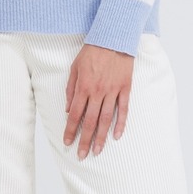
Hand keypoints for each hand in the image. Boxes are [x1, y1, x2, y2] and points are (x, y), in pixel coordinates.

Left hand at [64, 43, 133, 159]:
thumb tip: (69, 109)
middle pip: (90, 121)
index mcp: (83, 87)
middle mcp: (98, 92)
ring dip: (101, 137)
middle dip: (85, 140)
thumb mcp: (74, 67)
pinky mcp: (125, 89)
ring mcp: (112, 91)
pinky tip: (116, 136)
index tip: (67, 143)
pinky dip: (121, 124)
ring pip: (106, 119)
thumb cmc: (91, 52)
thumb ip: (71, 89)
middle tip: (81, 155)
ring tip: (97, 152)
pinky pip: (123, 110)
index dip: (70, 130)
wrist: (113, 38)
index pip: (75, 114)